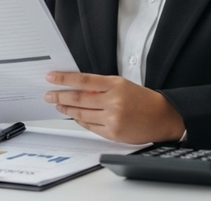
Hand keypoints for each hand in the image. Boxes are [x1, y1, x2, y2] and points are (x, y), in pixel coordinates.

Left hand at [44, 72, 184, 143]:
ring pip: (81, 114)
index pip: (84, 80)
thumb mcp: (122, 85)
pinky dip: (79, 120)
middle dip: (60, 96)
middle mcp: (113, 101)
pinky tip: (73, 115)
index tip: (51, 77)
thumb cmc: (142, 99)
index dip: (64, 79)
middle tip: (48, 94)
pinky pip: (89, 126)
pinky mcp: (112, 133)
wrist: (161, 117)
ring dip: (66, 109)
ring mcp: (112, 119)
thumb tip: (76, 87)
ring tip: (58, 104)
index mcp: (116, 85)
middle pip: (79, 98)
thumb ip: (100, 86)